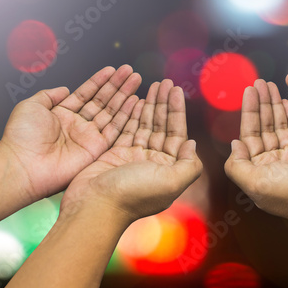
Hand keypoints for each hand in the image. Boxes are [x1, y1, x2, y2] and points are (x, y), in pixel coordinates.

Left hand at [0, 65, 141, 199]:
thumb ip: (49, 95)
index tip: (112, 69)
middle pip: (103, 101)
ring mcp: (89, 137)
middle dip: (117, 85)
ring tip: (136, 79)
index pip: (86, 94)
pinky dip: (126, 115)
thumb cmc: (22, 137)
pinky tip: (135, 101)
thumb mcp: (31, 106)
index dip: (100, 81)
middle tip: (130, 71)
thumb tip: (64, 89)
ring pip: (112, 112)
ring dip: (125, 95)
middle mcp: (78, 125)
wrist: (24, 165)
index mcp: (63, 114)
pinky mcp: (98, 149)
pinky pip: (116, 129)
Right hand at [60, 80, 202, 221]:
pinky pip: (127, 129)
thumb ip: (189, 165)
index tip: (177, 91)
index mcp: (169, 169)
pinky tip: (136, 100)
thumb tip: (192, 144)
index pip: (177, 134)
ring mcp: (133, 157)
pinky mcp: (115, 154)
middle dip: (164, 104)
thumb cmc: (133, 195)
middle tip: (165, 82)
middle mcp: (153, 162)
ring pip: (145, 125)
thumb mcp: (171, 182)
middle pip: (162, 127)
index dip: (177, 111)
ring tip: (153, 84)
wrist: (94, 206)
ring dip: (150, 105)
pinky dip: (132, 114)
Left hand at [224, 80, 287, 223]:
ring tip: (273, 85)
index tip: (249, 90)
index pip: (249, 133)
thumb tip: (234, 145)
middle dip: (262, 104)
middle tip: (261, 82)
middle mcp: (273, 162)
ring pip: (281, 125)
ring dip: (276, 105)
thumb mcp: (256, 182)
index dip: (249, 110)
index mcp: (257, 169)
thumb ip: (237, 165)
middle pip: (264, 126)